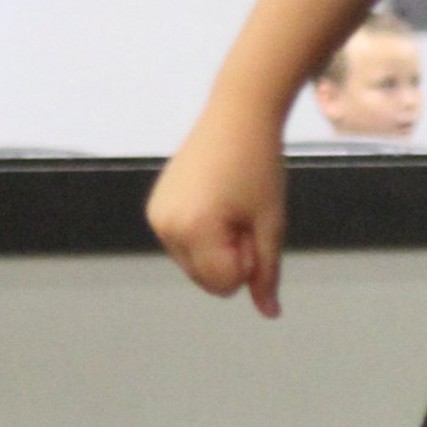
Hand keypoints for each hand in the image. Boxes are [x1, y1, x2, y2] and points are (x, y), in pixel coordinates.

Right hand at [147, 97, 287, 316]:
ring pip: (195, 265)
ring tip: (230, 205)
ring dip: (217, 247)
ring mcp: (157, 217)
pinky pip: (184, 245)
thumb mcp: (271, 222)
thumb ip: (267, 272)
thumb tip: (269, 313)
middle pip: (207, 280)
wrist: (238, 113)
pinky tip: (214, 201)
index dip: (248, 261)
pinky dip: (203, 235)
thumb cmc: (260, 165)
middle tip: (243, 213)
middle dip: (231, 257)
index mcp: (193, 230)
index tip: (252, 223)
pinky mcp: (156, 208)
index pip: (224, 284)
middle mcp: (165, 227)